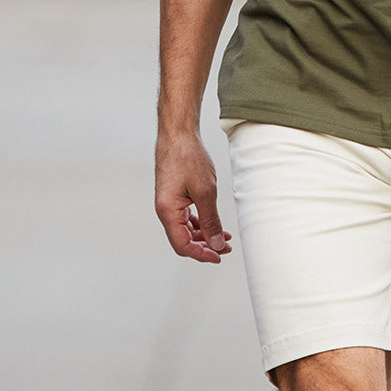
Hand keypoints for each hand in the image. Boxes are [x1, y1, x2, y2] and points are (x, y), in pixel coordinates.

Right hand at [154, 131, 232, 263]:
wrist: (178, 134)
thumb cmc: (187, 157)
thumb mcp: (205, 191)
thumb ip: (211, 220)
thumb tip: (215, 243)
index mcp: (168, 212)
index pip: (182, 245)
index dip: (201, 254)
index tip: (218, 256)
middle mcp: (165, 210)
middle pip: (183, 240)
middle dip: (205, 246)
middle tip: (224, 248)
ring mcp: (169, 203)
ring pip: (186, 229)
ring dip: (204, 234)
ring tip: (223, 236)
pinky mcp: (174, 196)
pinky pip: (186, 217)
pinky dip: (200, 222)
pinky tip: (213, 222)